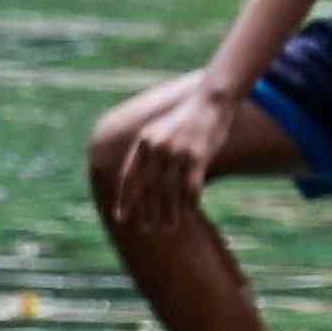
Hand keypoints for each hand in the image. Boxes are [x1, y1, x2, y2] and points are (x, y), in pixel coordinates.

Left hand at [98, 77, 236, 233]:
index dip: (124, 199)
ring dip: (168, 213)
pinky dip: (189, 203)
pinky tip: (189, 213)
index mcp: (144, 141)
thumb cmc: (184, 120)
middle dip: (144, 211)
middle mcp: (158, 147)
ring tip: (167, 229)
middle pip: (147, 187)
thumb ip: (147, 151)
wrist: (210, 101)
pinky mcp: (198, 156)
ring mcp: (178, 152)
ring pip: (169, 191)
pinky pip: (191, 187)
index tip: (120, 218)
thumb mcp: (158, 131)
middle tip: (144, 230)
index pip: (129, 176)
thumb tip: (138, 179)